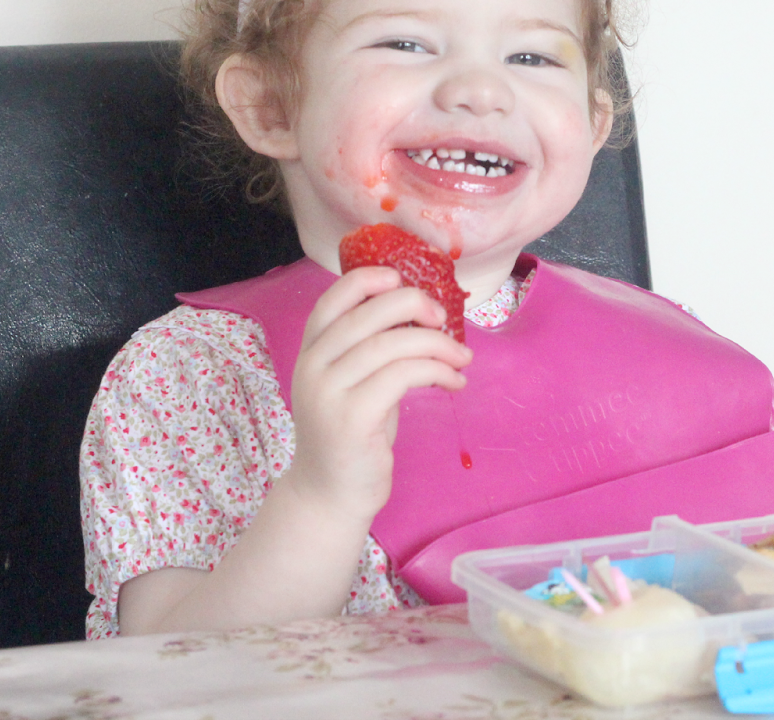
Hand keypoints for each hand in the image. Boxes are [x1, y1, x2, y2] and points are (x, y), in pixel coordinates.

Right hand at [283, 266, 470, 523]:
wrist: (329, 495)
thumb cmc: (352, 435)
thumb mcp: (356, 383)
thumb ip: (373, 349)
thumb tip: (423, 313)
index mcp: (311, 352)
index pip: (333, 299)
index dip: (368, 279)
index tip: (402, 277)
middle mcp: (313, 367)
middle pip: (368, 314)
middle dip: (414, 305)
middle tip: (443, 318)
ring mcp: (329, 393)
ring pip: (391, 344)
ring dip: (438, 344)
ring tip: (462, 358)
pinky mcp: (352, 418)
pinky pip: (403, 375)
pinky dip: (437, 371)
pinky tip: (454, 382)